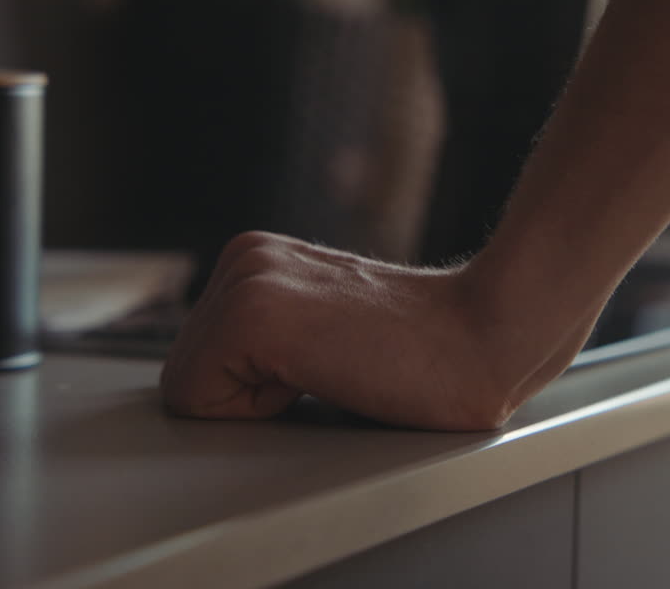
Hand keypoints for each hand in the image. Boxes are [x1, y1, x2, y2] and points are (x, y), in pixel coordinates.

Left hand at [160, 232, 518, 430]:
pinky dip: (253, 412)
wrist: (484, 338)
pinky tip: (322, 377)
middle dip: (247, 397)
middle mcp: (245, 257)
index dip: (253, 391)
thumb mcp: (325, 332)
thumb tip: (223, 388)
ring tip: (331, 372)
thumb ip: (271, 343)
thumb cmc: (424, 354)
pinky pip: (194, 399)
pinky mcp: (253, 314)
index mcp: (258, 258)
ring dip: (255, 403)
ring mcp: (246, 280)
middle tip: (332, 372)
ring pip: (186, 388)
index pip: (197, 359)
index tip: (324, 368)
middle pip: (184, 372)